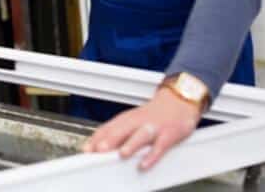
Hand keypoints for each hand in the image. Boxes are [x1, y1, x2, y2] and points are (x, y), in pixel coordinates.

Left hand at [82, 87, 200, 169]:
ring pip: (140, 136)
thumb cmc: (153, 114)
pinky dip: (152, 155)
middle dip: (108, 140)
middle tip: (97, 150)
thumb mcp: (132, 121)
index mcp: (126, 119)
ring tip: (122, 154)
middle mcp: (137, 122)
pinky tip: (144, 164)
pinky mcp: (168, 134)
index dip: (95, 139)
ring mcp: (153, 127)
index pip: (107, 128)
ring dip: (131, 144)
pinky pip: (160, 146)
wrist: (178, 100)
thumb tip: (96, 146)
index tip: (86, 150)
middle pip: (120, 130)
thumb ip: (116, 133)